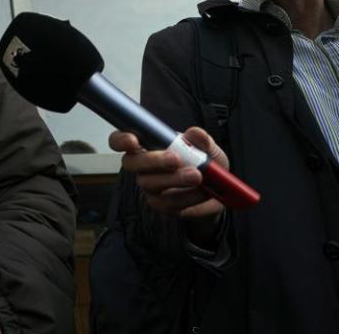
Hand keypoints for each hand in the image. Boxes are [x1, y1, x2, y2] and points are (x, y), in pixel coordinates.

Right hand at [109, 126, 227, 235]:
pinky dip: (188, 196)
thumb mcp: (207, 148)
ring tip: (197, 176)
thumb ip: (201, 140)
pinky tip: (202, 191)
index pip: (121, 140)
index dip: (121, 139)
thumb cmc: (204, 164)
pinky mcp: (161, 205)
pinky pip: (167, 202)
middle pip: (130, 163)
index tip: (132, 140)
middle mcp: (143, 166)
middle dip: (152, 160)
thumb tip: (195, 133)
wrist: (217, 190)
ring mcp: (150, 186)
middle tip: (175, 159)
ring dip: (173, 179)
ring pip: (149, 183)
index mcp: (147, 145)